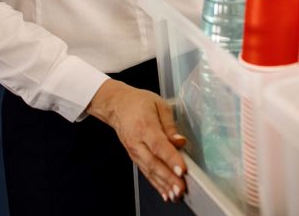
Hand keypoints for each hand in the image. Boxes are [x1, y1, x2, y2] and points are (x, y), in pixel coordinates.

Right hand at [87, 79, 187, 202]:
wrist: (116, 105)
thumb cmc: (138, 102)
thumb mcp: (159, 105)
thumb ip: (170, 125)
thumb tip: (180, 141)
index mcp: (144, 126)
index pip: (159, 146)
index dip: (171, 159)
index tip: (182, 170)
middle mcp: (137, 142)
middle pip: (154, 163)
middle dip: (168, 178)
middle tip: (181, 189)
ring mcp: (134, 152)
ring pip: (149, 171)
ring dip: (163, 184)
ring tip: (175, 195)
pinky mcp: (134, 157)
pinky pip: (146, 172)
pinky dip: (156, 184)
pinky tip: (165, 193)